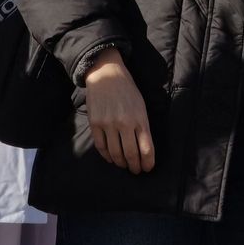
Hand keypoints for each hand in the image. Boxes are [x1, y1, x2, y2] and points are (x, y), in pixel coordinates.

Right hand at [85, 51, 154, 174]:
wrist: (106, 74)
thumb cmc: (127, 90)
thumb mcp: (141, 106)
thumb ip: (142, 126)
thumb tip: (143, 148)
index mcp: (140, 118)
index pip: (147, 149)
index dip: (148, 163)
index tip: (147, 168)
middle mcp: (125, 123)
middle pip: (131, 155)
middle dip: (135, 167)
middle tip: (136, 171)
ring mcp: (109, 124)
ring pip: (115, 154)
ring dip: (121, 163)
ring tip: (124, 165)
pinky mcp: (95, 124)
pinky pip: (101, 147)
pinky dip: (107, 156)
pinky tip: (111, 158)